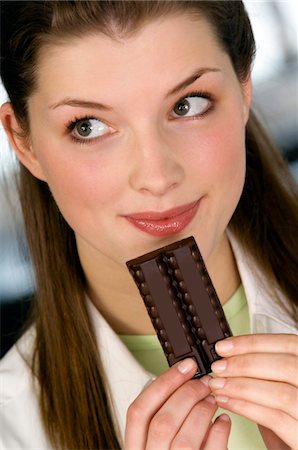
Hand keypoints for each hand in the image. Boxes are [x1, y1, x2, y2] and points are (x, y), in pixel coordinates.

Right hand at [125, 358, 230, 448]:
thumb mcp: (154, 443)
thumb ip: (160, 417)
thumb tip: (177, 383)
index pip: (138, 411)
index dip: (163, 383)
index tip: (185, 367)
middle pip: (163, 422)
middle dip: (187, 395)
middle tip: (203, 382)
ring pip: (185, 439)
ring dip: (203, 411)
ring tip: (213, 399)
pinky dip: (219, 433)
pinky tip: (223, 421)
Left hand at [209, 334, 297, 448]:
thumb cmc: (289, 415)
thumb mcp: (280, 384)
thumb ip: (264, 369)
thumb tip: (230, 355)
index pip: (288, 344)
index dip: (253, 343)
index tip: (225, 346)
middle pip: (285, 366)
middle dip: (244, 364)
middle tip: (218, 367)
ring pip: (279, 393)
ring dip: (241, 387)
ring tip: (218, 385)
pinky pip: (275, 419)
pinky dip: (245, 407)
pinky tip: (226, 401)